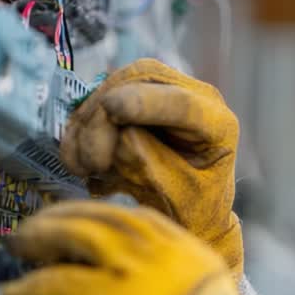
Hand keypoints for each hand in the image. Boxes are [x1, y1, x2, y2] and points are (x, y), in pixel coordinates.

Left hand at [0, 201, 292, 294]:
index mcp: (196, 257)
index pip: (141, 219)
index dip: (101, 216)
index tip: (79, 221)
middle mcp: (169, 254)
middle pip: (105, 217)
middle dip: (64, 218)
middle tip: (35, 230)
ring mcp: (141, 272)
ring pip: (78, 234)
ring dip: (41, 237)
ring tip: (18, 247)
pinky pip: (56, 282)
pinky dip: (26, 288)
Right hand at [60, 59, 243, 276]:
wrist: (191, 213)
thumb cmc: (193, 210)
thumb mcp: (179, 197)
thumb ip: (153, 166)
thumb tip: (121, 136)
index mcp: (219, 125)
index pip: (183, 103)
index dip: (145, 102)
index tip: (112, 109)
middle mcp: (197, 97)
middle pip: (141, 82)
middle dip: (105, 117)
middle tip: (91, 163)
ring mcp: (166, 91)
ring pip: (115, 85)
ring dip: (88, 123)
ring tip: (80, 167)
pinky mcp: (138, 95)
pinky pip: (102, 96)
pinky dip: (82, 125)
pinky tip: (76, 158)